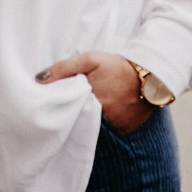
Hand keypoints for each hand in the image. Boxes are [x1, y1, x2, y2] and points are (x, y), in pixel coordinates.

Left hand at [36, 51, 152, 134]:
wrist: (152, 76)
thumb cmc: (118, 66)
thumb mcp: (90, 60)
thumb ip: (64, 68)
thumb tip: (39, 79)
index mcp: (91, 99)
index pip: (66, 109)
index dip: (59, 107)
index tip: (51, 104)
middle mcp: (102, 116)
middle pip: (78, 119)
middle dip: (71, 115)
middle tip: (65, 108)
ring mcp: (114, 126)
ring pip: (92, 127)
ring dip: (86, 121)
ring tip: (81, 112)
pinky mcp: (124, 130)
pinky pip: (107, 131)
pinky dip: (102, 126)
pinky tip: (98, 117)